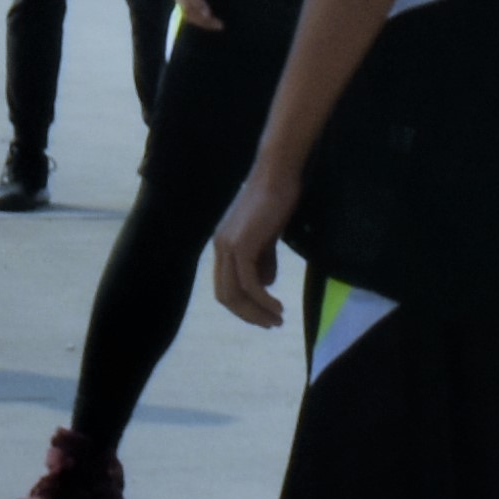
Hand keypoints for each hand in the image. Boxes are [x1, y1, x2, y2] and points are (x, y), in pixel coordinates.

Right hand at [168, 0, 229, 28]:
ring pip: (183, 10)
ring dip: (198, 20)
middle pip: (185, 6)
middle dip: (201, 19)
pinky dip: (195, 16)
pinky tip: (207, 19)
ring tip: (215, 25)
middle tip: (219, 25)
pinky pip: (184, 8)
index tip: (211, 15)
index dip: (199, 5)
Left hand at [210, 162, 299, 329]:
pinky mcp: (242, 245)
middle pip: (226, 296)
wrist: (278, 174)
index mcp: (223, 245)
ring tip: (277, 320)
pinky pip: (249, 284)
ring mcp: (228, 246)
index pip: (225, 287)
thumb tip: (264, 285)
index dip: (243, 307)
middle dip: (248, 315)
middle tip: (272, 324)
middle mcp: (220, 248)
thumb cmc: (277, 200)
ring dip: (256, 312)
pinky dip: (263, 300)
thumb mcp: (268, 237)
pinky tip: (277, 306)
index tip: (266, 316)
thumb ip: (263, 259)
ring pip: (235, 293)